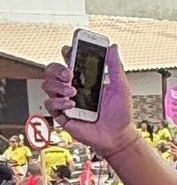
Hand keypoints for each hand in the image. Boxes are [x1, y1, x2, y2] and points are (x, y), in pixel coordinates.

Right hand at [40, 44, 139, 158]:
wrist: (118, 137)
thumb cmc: (119, 114)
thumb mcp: (121, 87)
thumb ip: (115, 67)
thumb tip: (113, 48)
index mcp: (86, 79)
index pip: (70, 61)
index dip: (67, 53)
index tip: (69, 49)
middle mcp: (73, 88)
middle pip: (52, 70)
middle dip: (57, 68)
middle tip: (69, 74)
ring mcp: (66, 101)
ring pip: (47, 85)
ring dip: (58, 85)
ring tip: (74, 91)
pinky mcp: (62, 114)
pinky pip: (50, 104)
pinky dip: (59, 102)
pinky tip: (71, 104)